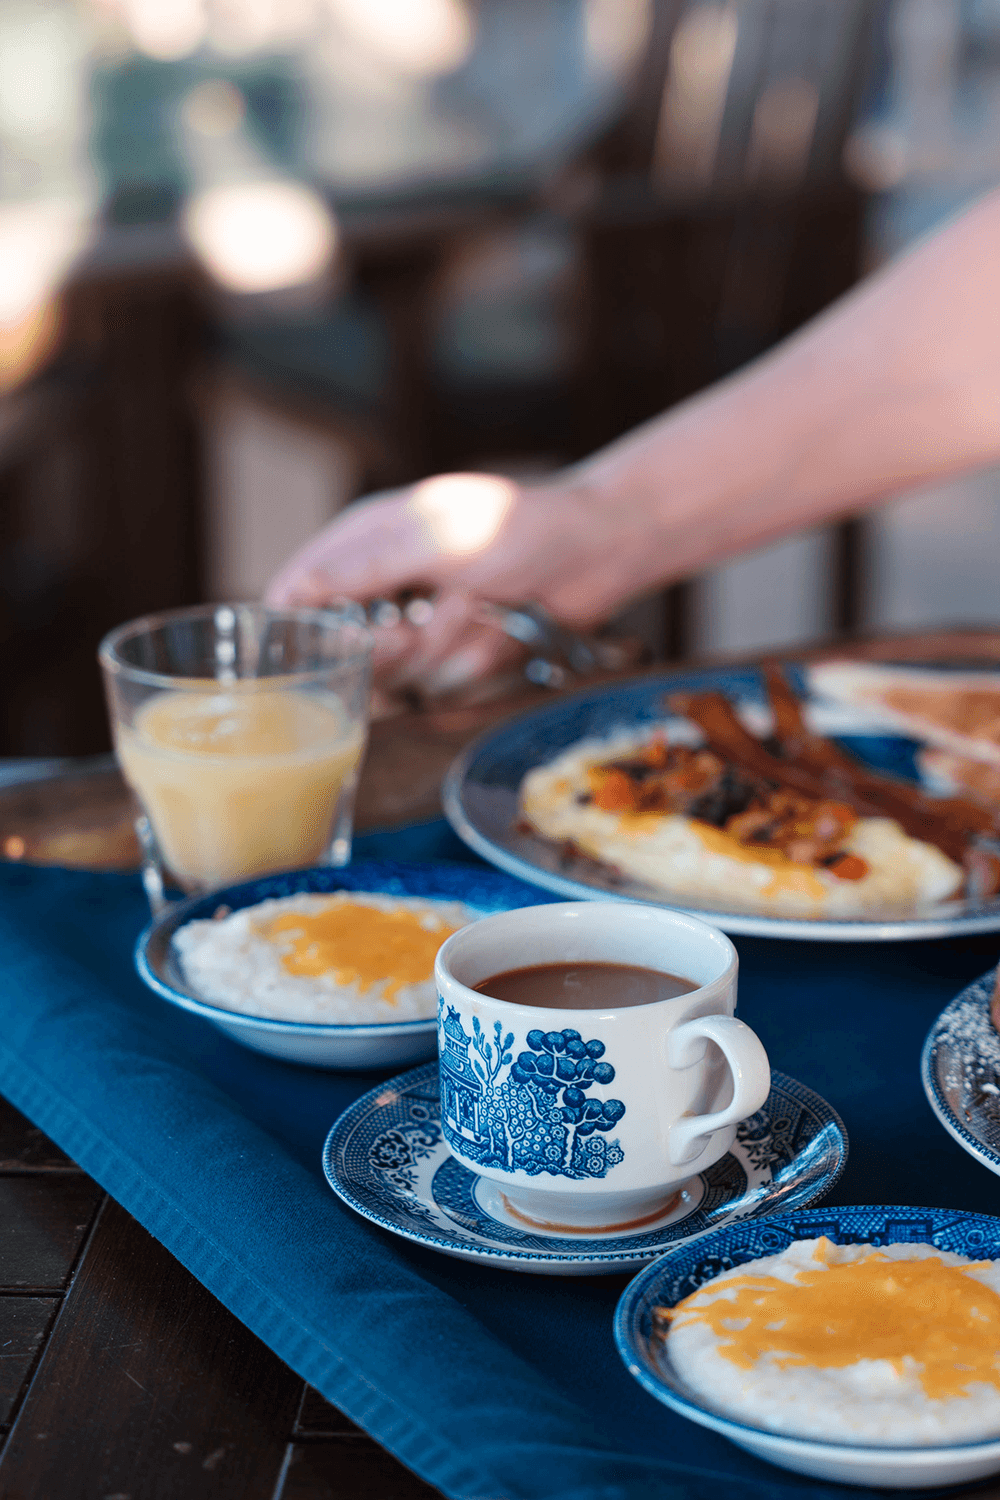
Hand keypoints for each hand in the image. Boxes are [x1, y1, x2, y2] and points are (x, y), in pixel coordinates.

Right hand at [265, 471, 634, 694]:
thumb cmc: (521, 526)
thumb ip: (360, 566)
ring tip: (482, 608)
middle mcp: (385, 588)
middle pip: (350, 654)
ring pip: (406, 679)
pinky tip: (502, 632)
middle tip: (424, 622)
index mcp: (363, 543)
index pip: (297, 594)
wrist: (600, 552)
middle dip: (396, 646)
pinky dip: (480, 665)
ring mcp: (425, 627)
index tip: (322, 650)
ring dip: (451, 649)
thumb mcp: (433, 537)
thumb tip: (291, 593)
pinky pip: (448, 690)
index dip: (299, 630)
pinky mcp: (461, 659)